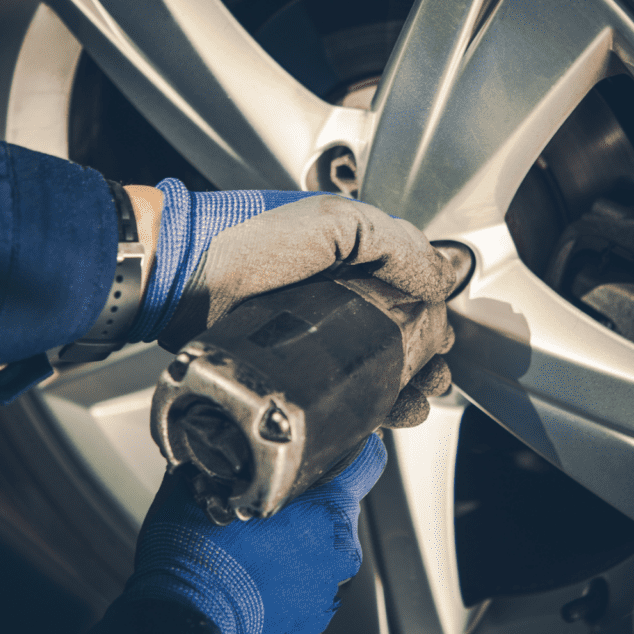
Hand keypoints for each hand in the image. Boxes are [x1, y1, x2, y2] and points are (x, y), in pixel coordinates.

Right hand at [118, 432, 387, 633]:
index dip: (349, 444)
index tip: (328, 442)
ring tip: (256, 540)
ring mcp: (329, 589)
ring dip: (300, 536)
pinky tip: (256, 569)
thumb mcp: (197, 485)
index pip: (367, 460)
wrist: (183, 625)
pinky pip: (311, 577)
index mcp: (327, 512)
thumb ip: (218, 456)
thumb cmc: (193, 558)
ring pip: (324, 543)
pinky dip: (292, 570)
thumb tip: (211, 439)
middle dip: (309, 497)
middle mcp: (339, 551)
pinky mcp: (314, 617)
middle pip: (339, 503)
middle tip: (267, 496)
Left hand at [128, 179, 461, 425]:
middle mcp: (343, 296)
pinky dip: (378, 405)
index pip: (412, 286)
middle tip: (435, 372)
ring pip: (382, 366)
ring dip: (411, 385)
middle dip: (429, 357)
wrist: (188, 277)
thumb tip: (444, 278)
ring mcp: (323, 335)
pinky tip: (393, 412)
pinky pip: (349, 390)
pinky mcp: (301, 368)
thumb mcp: (334, 222)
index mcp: (355, 257)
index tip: (444, 333)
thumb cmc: (252, 239)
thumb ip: (393, 242)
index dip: (435, 312)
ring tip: (419, 398)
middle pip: (404, 332)